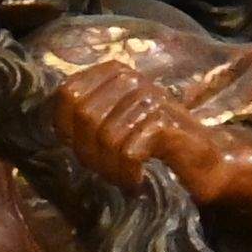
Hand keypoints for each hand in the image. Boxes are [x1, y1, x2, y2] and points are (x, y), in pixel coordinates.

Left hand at [45, 53, 232, 203]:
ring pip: (105, 138)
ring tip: (123, 175)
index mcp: (113, 72)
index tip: (83, 150)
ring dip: (109, 167)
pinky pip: (127, 151)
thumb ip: (84, 115)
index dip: (66, 128)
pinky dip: (127, 172)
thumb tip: (49, 127)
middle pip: (84, 118)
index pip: (67, 94)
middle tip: (107, 169)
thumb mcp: (113, 122)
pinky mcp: (164, 122)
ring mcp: (149, 98)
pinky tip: (136, 178)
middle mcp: (131, 78)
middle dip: (89, 153)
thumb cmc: (151, 145)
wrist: (202, 160)